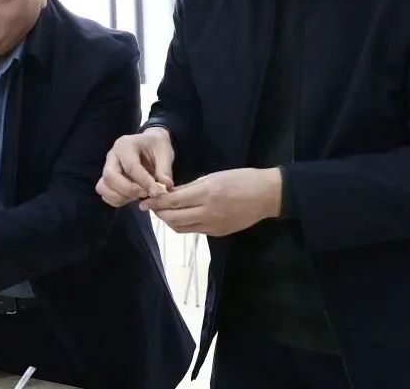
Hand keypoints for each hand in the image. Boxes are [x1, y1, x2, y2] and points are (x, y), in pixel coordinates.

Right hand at [96, 127, 174, 207]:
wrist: (150, 145)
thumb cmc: (157, 146)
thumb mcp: (166, 152)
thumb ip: (165, 170)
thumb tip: (166, 186)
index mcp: (125, 145)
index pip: (131, 167)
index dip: (144, 182)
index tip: (158, 192)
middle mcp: (112, 155)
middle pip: (110, 176)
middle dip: (129, 190)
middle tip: (146, 194)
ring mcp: (107, 168)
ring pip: (103, 187)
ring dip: (121, 196)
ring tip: (139, 196)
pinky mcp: (108, 180)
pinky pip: (105, 194)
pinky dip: (117, 200)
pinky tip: (133, 198)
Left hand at [147, 167, 282, 236]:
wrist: (266, 196)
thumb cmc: (240, 179)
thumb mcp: (213, 177)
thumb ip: (190, 187)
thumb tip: (169, 193)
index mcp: (206, 193)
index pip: (173, 201)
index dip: (156, 202)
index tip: (144, 200)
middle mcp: (208, 212)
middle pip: (173, 218)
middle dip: (158, 213)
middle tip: (151, 206)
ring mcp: (213, 225)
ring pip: (181, 228)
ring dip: (169, 220)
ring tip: (163, 211)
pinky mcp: (218, 233)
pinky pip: (194, 230)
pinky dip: (183, 224)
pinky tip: (181, 216)